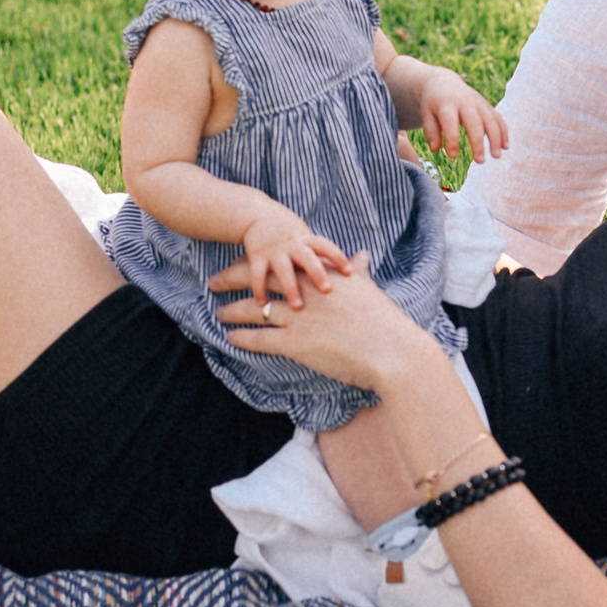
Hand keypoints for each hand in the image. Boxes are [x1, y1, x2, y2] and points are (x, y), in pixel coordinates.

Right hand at [213, 208, 353, 308]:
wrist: (258, 216)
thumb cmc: (292, 236)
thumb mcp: (309, 240)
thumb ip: (326, 255)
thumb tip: (361, 262)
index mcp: (307, 241)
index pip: (326, 247)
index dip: (338, 258)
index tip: (350, 272)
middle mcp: (293, 245)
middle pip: (308, 259)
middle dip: (318, 274)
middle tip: (327, 290)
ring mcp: (274, 251)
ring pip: (284, 270)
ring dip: (291, 288)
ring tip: (298, 307)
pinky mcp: (257, 257)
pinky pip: (257, 274)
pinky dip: (259, 289)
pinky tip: (263, 304)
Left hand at [220, 250, 432, 389]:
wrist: (392, 351)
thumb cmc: (384, 321)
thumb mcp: (368, 290)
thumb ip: (358, 271)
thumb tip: (361, 256)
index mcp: (320, 277)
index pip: (280, 263)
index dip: (257, 263)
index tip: (242, 262)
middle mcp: (305, 293)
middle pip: (259, 279)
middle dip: (233, 279)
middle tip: (214, 282)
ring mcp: (298, 318)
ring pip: (255, 309)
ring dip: (232, 310)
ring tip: (218, 311)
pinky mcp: (296, 344)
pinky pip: (261, 339)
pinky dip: (242, 337)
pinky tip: (229, 337)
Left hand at [414, 69, 509, 163]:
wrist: (444, 83)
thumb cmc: (433, 104)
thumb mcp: (426, 114)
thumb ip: (431, 131)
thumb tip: (436, 149)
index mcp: (447, 104)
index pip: (450, 123)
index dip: (452, 140)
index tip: (453, 157)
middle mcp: (465, 102)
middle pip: (475, 122)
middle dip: (478, 142)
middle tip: (480, 161)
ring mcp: (479, 103)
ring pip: (491, 120)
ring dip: (496, 138)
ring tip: (496, 156)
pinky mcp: (487, 106)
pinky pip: (498, 118)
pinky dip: (503, 132)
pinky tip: (505, 147)